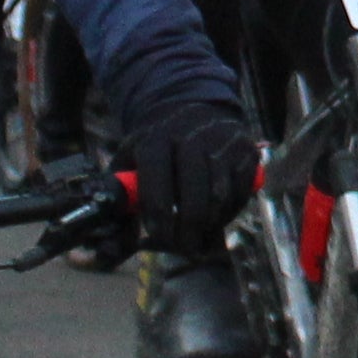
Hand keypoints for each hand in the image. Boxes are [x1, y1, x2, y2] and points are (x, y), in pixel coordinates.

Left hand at [120, 83, 258, 244]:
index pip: (157, 180)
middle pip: (193, 193)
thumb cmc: (155, 147)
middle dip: (188, 229)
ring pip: (219, 197)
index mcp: (156, 138)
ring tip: (198, 238)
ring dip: (209, 225)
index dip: (158, 214)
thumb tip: (112, 243)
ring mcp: (223, 143)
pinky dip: (228, 214)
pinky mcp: (246, 151)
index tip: (157, 236)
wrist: (191, 108)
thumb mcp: (130, 159)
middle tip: (183, 249)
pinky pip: (240, 194)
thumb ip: (122, 198)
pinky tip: (215, 218)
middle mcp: (191, 137)